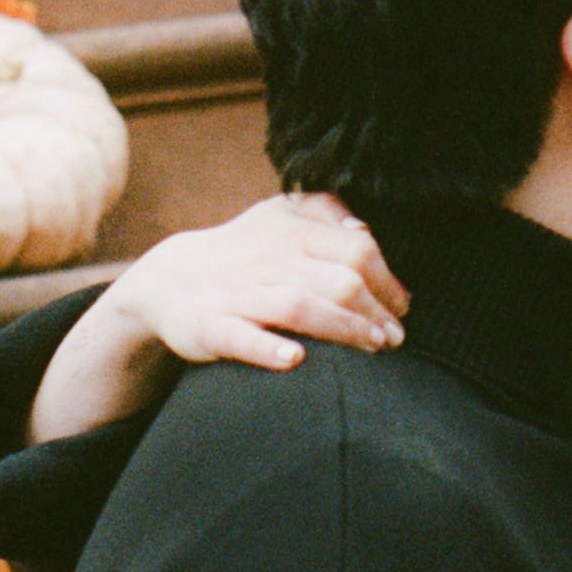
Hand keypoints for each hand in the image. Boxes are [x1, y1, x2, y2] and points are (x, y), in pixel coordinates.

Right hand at [108, 193, 407, 371]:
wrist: (169, 279)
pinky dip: (269, 348)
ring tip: (373, 347)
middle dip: (375, 311)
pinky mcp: (211, 326)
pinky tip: (295, 359)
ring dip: (344, 330)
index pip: (355, 250)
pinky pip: (241, 336)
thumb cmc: (243, 250)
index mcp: (290, 231)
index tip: (402, 307)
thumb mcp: (280, 215)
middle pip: (337, 281)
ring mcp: (239, 293)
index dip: (388, 280)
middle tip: (395, 338)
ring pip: (300, 307)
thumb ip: (325, 212)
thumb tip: (366, 231)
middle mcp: (268, 259)